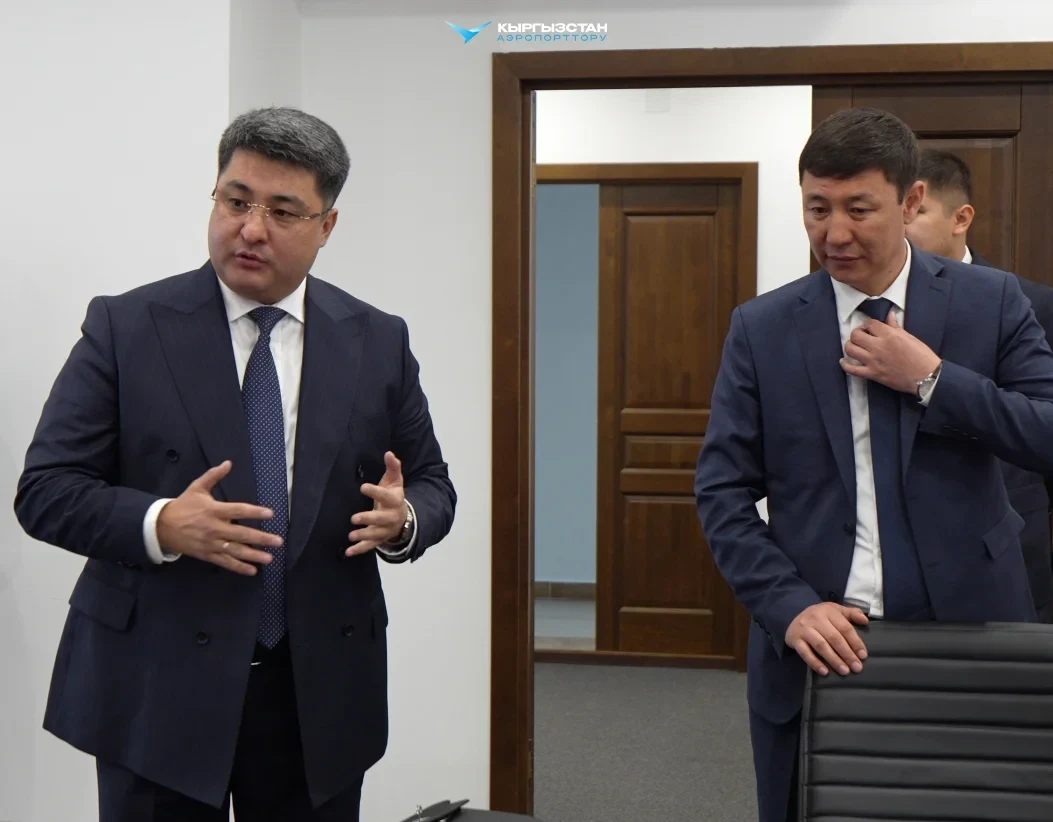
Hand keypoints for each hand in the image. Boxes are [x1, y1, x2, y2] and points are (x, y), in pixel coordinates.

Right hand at [155, 461, 280, 575]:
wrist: (161, 526)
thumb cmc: (183, 505)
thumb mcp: (197, 487)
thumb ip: (214, 475)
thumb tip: (228, 462)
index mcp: (214, 510)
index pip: (238, 510)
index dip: (254, 512)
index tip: (270, 514)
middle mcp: (214, 528)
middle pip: (241, 534)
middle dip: (261, 538)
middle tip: (278, 541)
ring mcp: (211, 543)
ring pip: (235, 551)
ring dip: (253, 556)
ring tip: (269, 558)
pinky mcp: (207, 554)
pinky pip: (225, 562)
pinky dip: (238, 567)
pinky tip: (252, 571)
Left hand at [346, 451, 407, 556]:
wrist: (403, 516)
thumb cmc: (393, 495)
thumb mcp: (395, 480)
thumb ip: (393, 467)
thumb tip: (388, 453)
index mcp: (395, 500)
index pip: (386, 496)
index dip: (375, 492)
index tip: (363, 487)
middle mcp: (392, 517)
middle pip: (381, 519)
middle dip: (369, 519)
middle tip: (354, 518)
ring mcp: (386, 529)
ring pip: (376, 534)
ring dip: (364, 535)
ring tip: (351, 535)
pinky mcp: (380, 539)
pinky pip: (370, 546)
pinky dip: (359, 549)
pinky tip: (348, 552)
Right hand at [785, 602, 869, 675]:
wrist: (792, 615)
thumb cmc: (820, 616)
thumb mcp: (835, 610)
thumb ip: (851, 613)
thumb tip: (865, 621)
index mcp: (828, 611)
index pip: (845, 628)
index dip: (855, 642)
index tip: (863, 656)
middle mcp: (815, 619)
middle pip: (834, 638)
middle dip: (847, 654)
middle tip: (857, 668)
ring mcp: (804, 629)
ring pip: (821, 646)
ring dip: (834, 660)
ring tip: (844, 671)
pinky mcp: (795, 639)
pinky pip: (805, 653)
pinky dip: (815, 663)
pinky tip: (825, 672)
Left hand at [840, 310, 940, 393]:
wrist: (926, 377)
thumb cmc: (921, 356)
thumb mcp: (910, 337)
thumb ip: (896, 327)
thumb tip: (889, 315)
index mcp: (889, 335)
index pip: (870, 323)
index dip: (868, 324)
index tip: (870, 328)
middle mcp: (878, 346)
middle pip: (856, 335)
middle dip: (857, 333)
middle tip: (862, 336)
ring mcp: (873, 361)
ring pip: (850, 349)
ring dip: (850, 346)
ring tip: (854, 346)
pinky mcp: (872, 374)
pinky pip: (852, 369)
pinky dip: (845, 365)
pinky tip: (844, 361)